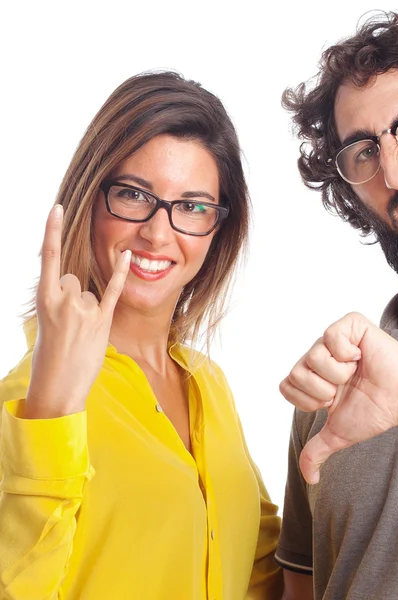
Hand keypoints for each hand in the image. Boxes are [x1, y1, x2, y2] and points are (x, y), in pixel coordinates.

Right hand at [22, 204, 130, 418]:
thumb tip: (75, 286)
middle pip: (74, 278)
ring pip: (90, 291)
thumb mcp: (46, 322)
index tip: (57, 208)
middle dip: (73, 295)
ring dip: (89, 307)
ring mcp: (84, 309)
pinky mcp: (102, 320)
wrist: (58, 386)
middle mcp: (64, 299)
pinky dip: (121, 273)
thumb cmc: (50, 356)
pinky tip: (128, 255)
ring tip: (80, 333)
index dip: (52, 230)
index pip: (49, 257)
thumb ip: (59, 299)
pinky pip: (113, 290)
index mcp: (44, 298)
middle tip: (69, 323)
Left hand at [280, 312, 397, 483]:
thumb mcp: (339, 434)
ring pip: (312, 356)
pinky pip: (331, 337)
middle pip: (296, 372)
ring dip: (339, 373)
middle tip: (346, 387)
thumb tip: (309, 479)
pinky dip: (347, 353)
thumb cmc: (375, 410)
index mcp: (313, 376)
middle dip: (324, 389)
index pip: (287, 386)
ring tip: (356, 372)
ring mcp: (334, 338)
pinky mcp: (351, 324)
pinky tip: (361, 356)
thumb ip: (317, 452)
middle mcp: (319, 354)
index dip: (309, 400)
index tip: (333, 402)